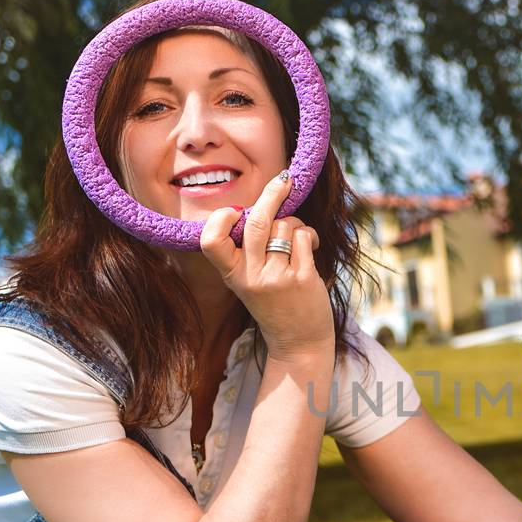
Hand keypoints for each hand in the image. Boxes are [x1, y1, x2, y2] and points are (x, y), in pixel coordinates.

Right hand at [199, 172, 332, 360]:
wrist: (298, 340)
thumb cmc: (274, 301)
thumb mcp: (249, 279)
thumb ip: (248, 248)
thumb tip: (263, 202)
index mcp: (231, 274)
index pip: (211, 240)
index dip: (221, 219)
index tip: (236, 211)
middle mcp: (251, 276)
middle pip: (256, 222)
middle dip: (272, 195)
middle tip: (284, 181)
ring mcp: (276, 278)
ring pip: (285, 226)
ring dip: (296, 224)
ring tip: (298, 239)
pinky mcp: (301, 278)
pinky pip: (303, 237)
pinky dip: (309, 235)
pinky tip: (310, 247)